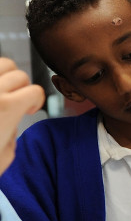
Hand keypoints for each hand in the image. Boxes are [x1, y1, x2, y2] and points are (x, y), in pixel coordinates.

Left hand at [0, 57, 43, 174]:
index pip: (35, 91)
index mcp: (7, 109)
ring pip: (0, 64)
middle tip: (14, 100)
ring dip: (3, 76)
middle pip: (18, 74)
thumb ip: (12, 135)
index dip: (36, 102)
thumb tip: (10, 125)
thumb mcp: (3, 157)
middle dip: (21, 87)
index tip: (30, 109)